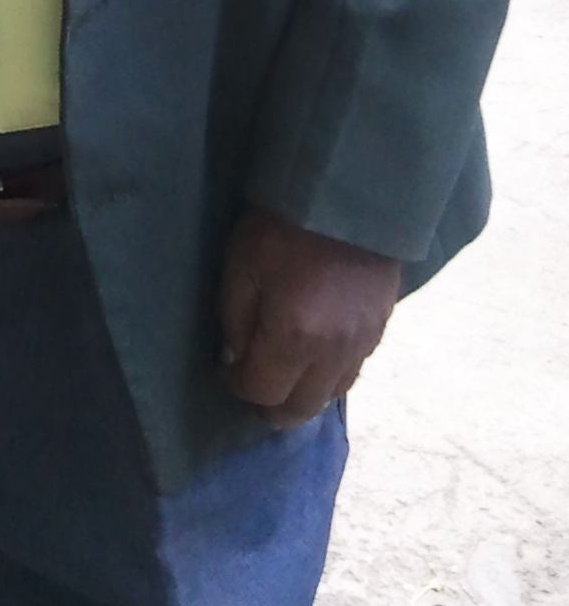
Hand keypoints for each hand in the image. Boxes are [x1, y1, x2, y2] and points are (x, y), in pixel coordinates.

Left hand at [217, 205, 401, 428]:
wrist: (344, 196)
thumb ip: (234, 320)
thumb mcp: (240, 266)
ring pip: (330, 395)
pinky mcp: (379, 330)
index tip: (225, 371)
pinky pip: (352, 372)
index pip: (263, 392)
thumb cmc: (280, 227)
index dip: (237, 387)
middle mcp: (332, 353)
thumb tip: (236, 359)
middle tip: (251, 386)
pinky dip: (328, 375)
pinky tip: (313, 357)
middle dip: (270, 406)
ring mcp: (362, 344)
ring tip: (282, 375)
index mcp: (293, 337)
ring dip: (303, 395)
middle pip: (301, 409)